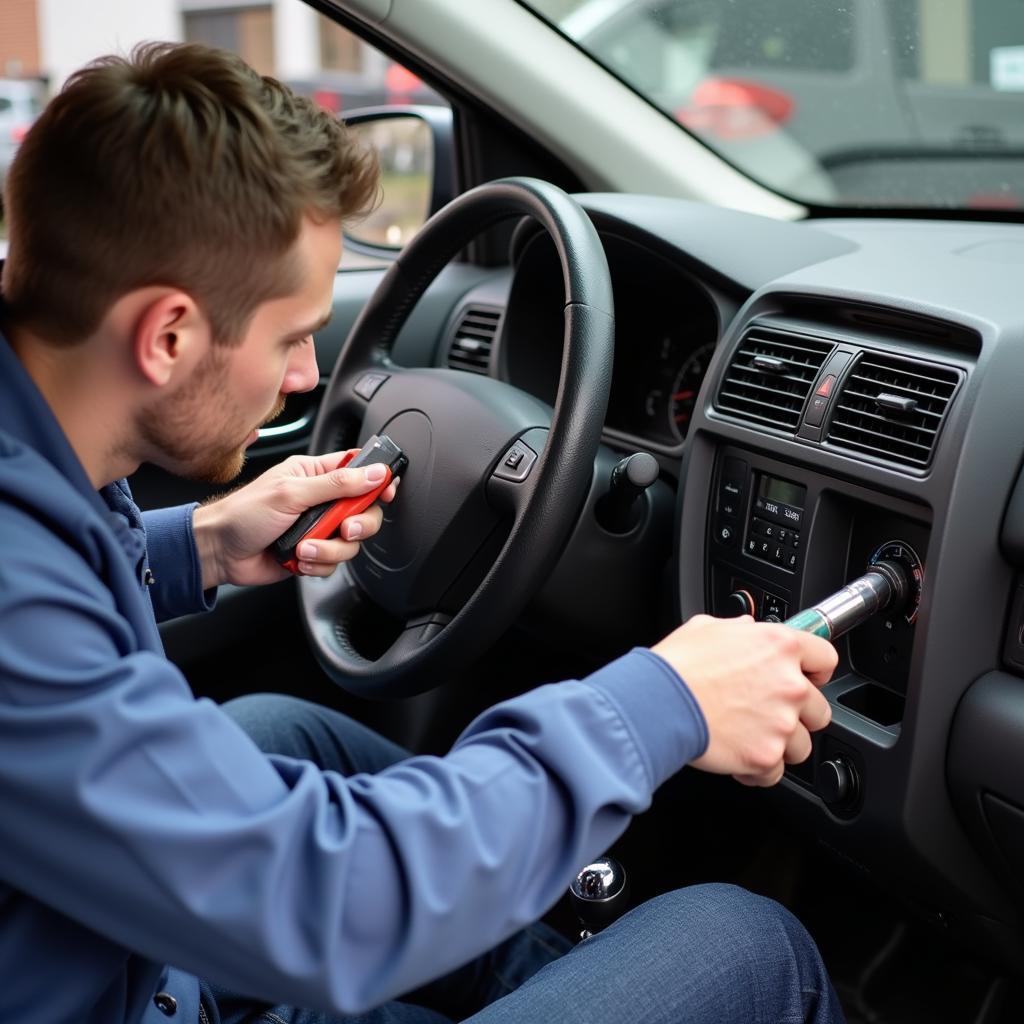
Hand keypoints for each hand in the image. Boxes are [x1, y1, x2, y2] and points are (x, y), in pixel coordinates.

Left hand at [192, 450, 398, 588]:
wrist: (220, 552)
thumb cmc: (243, 514)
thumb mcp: (291, 493)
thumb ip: (336, 483)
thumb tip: (373, 473)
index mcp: (315, 474)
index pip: (359, 470)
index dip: (378, 480)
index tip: (385, 491)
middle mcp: (321, 500)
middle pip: (365, 510)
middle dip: (358, 524)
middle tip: (343, 527)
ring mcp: (319, 528)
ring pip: (351, 542)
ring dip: (329, 549)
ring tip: (304, 548)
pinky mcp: (314, 553)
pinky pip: (335, 563)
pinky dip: (318, 564)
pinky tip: (298, 559)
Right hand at [651, 614, 836, 787]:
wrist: (657, 702)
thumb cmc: (677, 665)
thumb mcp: (708, 627)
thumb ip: (740, 630)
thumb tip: (747, 631)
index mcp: (779, 646)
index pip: (826, 658)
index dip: (815, 671)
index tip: (808, 679)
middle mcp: (789, 684)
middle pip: (819, 709)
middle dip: (797, 714)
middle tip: (767, 713)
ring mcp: (781, 723)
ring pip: (802, 745)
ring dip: (779, 744)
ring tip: (749, 737)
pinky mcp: (766, 755)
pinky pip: (775, 772)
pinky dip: (758, 769)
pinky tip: (739, 756)